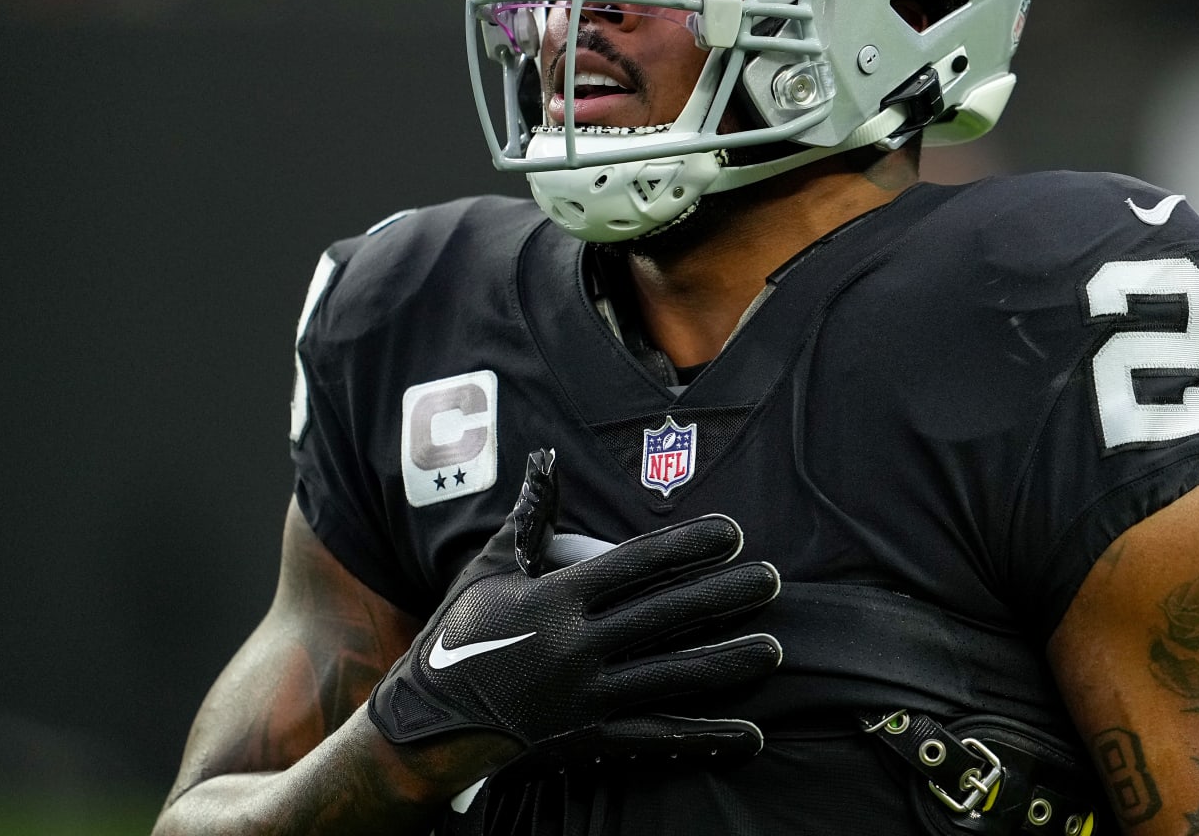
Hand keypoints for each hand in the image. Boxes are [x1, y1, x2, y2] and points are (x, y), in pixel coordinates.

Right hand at [369, 451, 781, 772]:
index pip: (635, 565)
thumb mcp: (490, 570)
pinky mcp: (590, 738)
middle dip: (724, 595)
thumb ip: (529, 517)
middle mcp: (574, 647)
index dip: (688, 547)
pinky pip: (657, 737)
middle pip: (665, 615)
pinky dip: (706, 736)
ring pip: (671, 675)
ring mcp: (585, 697)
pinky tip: (750, 734)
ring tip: (774, 646)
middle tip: (772, 578)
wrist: (424, 727)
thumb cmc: (459, 636)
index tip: (733, 533)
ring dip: (728, 660)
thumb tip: (546, 461)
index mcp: (554, 599)